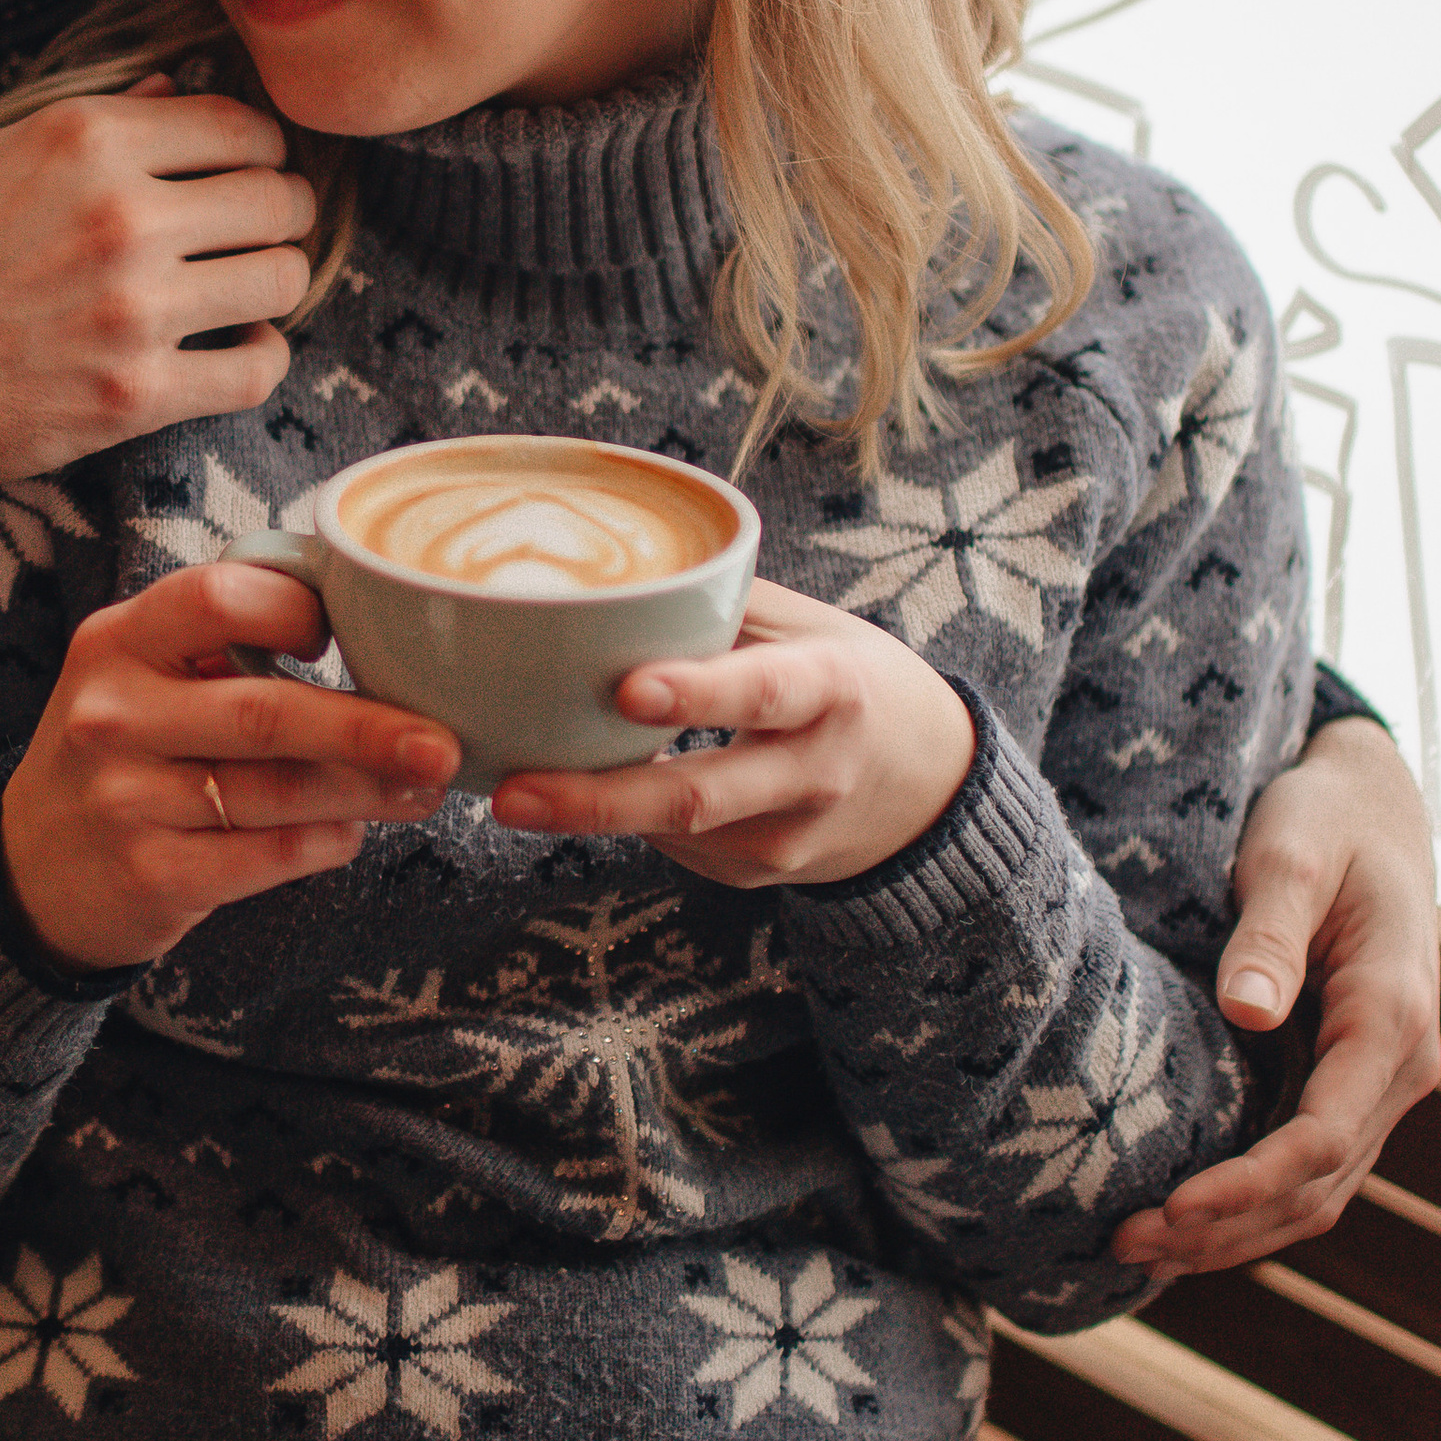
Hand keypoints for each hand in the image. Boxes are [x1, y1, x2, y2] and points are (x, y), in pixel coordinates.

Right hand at [0, 81, 313, 480]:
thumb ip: (91, 121)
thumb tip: (173, 90)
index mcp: (86, 139)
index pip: (239, 126)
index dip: (258, 148)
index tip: (248, 168)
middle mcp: (122, 215)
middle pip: (276, 199)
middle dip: (278, 211)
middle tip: (258, 230)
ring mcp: (134, 309)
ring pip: (280, 279)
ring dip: (272, 282)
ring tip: (243, 289)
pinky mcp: (135, 394)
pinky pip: (256, 369)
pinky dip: (260, 357)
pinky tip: (232, 348)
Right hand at [0, 562, 458, 967]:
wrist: (31, 871)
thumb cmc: (121, 753)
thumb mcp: (139, 675)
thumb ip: (222, 642)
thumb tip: (370, 621)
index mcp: (117, 642)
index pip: (219, 597)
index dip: (298, 610)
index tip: (348, 636)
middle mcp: (111, 716)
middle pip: (266, 711)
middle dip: (369, 728)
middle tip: (444, 743)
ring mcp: (125, 799)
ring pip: (280, 792)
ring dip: (367, 792)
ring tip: (424, 787)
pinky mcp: (150, 874)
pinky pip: (267, 857)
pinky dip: (325, 843)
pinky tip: (352, 832)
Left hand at [486, 578, 975, 884]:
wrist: (928, 784)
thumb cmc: (849, 680)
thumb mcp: (810, 628)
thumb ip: (725, 601)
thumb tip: (610, 565)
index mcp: (831, 689)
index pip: (763, 691)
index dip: (697, 693)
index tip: (626, 690)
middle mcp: (814, 774)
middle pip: (699, 795)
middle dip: (598, 798)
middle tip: (513, 791)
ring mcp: (786, 839)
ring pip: (673, 831)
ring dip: (590, 812)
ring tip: (512, 788)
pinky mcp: (753, 875)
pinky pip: (673, 846)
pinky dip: (623, 817)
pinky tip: (578, 789)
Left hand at [1114, 715, 1440, 1271]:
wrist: (1370, 805)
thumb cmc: (1326, 820)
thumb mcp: (1291, 856)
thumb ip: (1269, 933)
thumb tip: (1248, 1010)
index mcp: (1390, 1017)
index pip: (1323, 1136)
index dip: (1248, 1184)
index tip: (1173, 1206)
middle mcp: (1396, 1066)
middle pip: (1318, 1185)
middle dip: (1225, 1227)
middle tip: (1124, 1243)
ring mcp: (1374, 1081)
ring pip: (1316, 1190)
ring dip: (1233, 1230)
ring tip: (1134, 1248)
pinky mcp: (1343, 1079)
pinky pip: (1305, 1163)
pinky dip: (1248, 1201)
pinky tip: (1179, 1217)